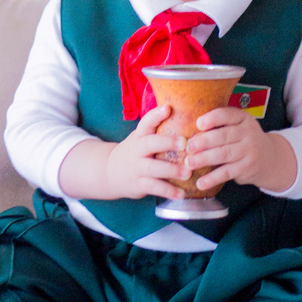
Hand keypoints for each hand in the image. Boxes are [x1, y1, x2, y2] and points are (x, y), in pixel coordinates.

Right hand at [57, 105, 184, 201]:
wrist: (110, 172)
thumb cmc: (137, 151)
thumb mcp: (143, 137)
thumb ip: (160, 129)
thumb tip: (191, 114)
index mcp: (140, 135)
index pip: (146, 122)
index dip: (156, 114)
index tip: (168, 108)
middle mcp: (137, 149)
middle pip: (149, 143)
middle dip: (166, 142)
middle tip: (184, 143)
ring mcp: (136, 167)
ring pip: (153, 168)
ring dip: (171, 170)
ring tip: (188, 172)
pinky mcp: (138, 184)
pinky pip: (154, 187)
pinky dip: (168, 191)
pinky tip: (182, 193)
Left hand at [187, 108, 297, 193]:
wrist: (269, 159)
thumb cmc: (243, 139)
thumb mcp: (237, 126)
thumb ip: (219, 125)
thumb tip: (189, 132)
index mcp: (243, 118)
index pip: (227, 115)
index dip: (213, 119)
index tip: (198, 124)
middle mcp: (248, 133)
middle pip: (224, 136)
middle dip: (204, 141)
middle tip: (188, 147)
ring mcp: (249, 151)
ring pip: (224, 154)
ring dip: (204, 159)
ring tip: (188, 163)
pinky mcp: (246, 168)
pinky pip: (227, 173)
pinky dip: (212, 178)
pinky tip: (200, 182)